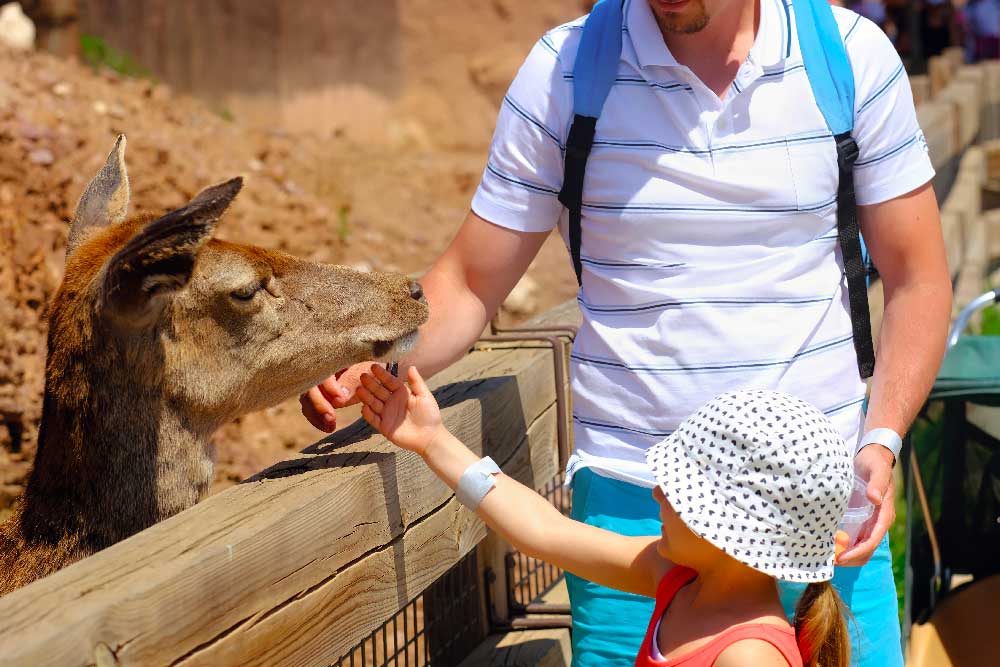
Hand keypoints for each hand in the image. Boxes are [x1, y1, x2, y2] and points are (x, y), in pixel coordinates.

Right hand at [299, 363, 369, 431]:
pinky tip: (328, 427)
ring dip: (317, 415)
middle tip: (331, 418)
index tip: (341, 400)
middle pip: (309, 387)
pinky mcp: (315, 395)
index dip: (329, 387)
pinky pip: (309, 408)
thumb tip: (340, 399)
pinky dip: (317, 419)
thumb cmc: (367, 364)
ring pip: (307, 399)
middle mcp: (316, 369)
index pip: (321, 372)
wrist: (369, 368)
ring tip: (331, 426)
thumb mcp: (363, 370)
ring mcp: (312, 382)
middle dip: (319, 404)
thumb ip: (353, 381)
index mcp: (328, 357)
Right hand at [358, 364, 444, 455]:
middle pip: (379, 391)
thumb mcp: (424, 396)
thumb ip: (416, 382)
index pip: (389, 381)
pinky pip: (374, 420)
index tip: (373, 366)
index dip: (382, 374)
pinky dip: (368, 414)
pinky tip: (364, 408)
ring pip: (374, 404)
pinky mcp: (384, 427)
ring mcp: (387, 414)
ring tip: (359, 389)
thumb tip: (411, 366)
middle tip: (362, 376)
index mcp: (401, 393)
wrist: (429, 437)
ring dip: (366, 397)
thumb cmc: (430, 415)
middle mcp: (392, 402)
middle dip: (371, 384)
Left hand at [836, 444, 895, 566]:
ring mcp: (871, 522)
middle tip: (830, 562)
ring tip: (827, 557)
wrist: (873, 456)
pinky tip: (830, 545)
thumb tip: (875, 499)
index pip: (873, 540)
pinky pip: (855, 538)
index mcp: (885, 514)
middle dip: (851, 558)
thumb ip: (877, 483)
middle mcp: (879, 522)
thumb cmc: (875, 462)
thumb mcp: (877, 469)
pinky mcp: (863, 519)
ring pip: (861, 547)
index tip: (841, 558)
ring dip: (848, 555)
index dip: (858, 552)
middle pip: (867, 549)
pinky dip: (845, 546)